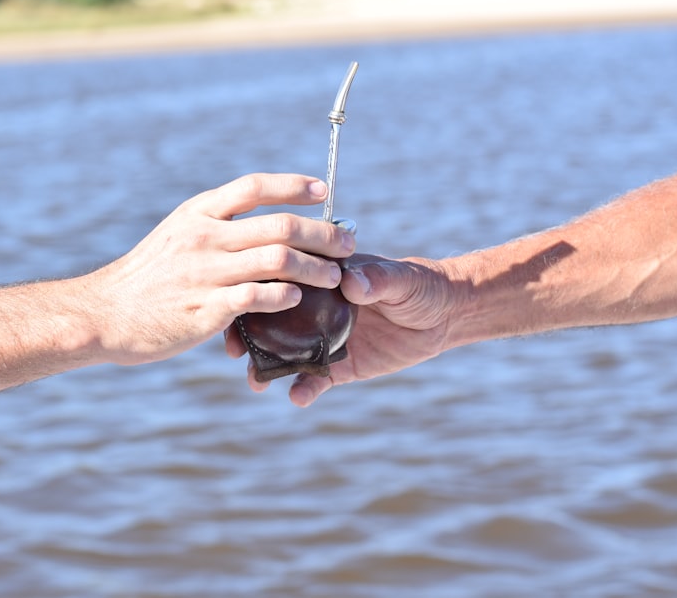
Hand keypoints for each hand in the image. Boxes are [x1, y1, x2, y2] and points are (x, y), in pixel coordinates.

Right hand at [82, 174, 355, 364]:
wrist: (105, 314)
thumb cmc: (148, 278)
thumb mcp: (176, 235)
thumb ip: (215, 225)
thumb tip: (259, 218)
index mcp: (198, 213)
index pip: (254, 187)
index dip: (294, 186)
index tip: (324, 191)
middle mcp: (205, 236)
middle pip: (280, 225)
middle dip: (323, 233)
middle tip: (347, 242)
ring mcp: (206, 272)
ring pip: (279, 260)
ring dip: (315, 268)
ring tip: (334, 277)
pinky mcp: (207, 309)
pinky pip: (259, 298)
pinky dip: (286, 297)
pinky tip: (298, 300)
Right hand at [227, 254, 459, 405]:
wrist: (443, 316)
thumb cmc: (419, 285)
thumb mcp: (401, 279)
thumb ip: (376, 280)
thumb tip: (351, 283)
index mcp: (323, 279)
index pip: (282, 281)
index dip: (257, 290)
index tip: (238, 302)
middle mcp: (316, 309)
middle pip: (272, 321)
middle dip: (248, 335)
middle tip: (233, 351)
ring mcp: (325, 338)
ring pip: (287, 354)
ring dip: (267, 368)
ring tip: (255, 381)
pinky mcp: (341, 366)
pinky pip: (316, 380)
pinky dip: (305, 390)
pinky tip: (297, 398)